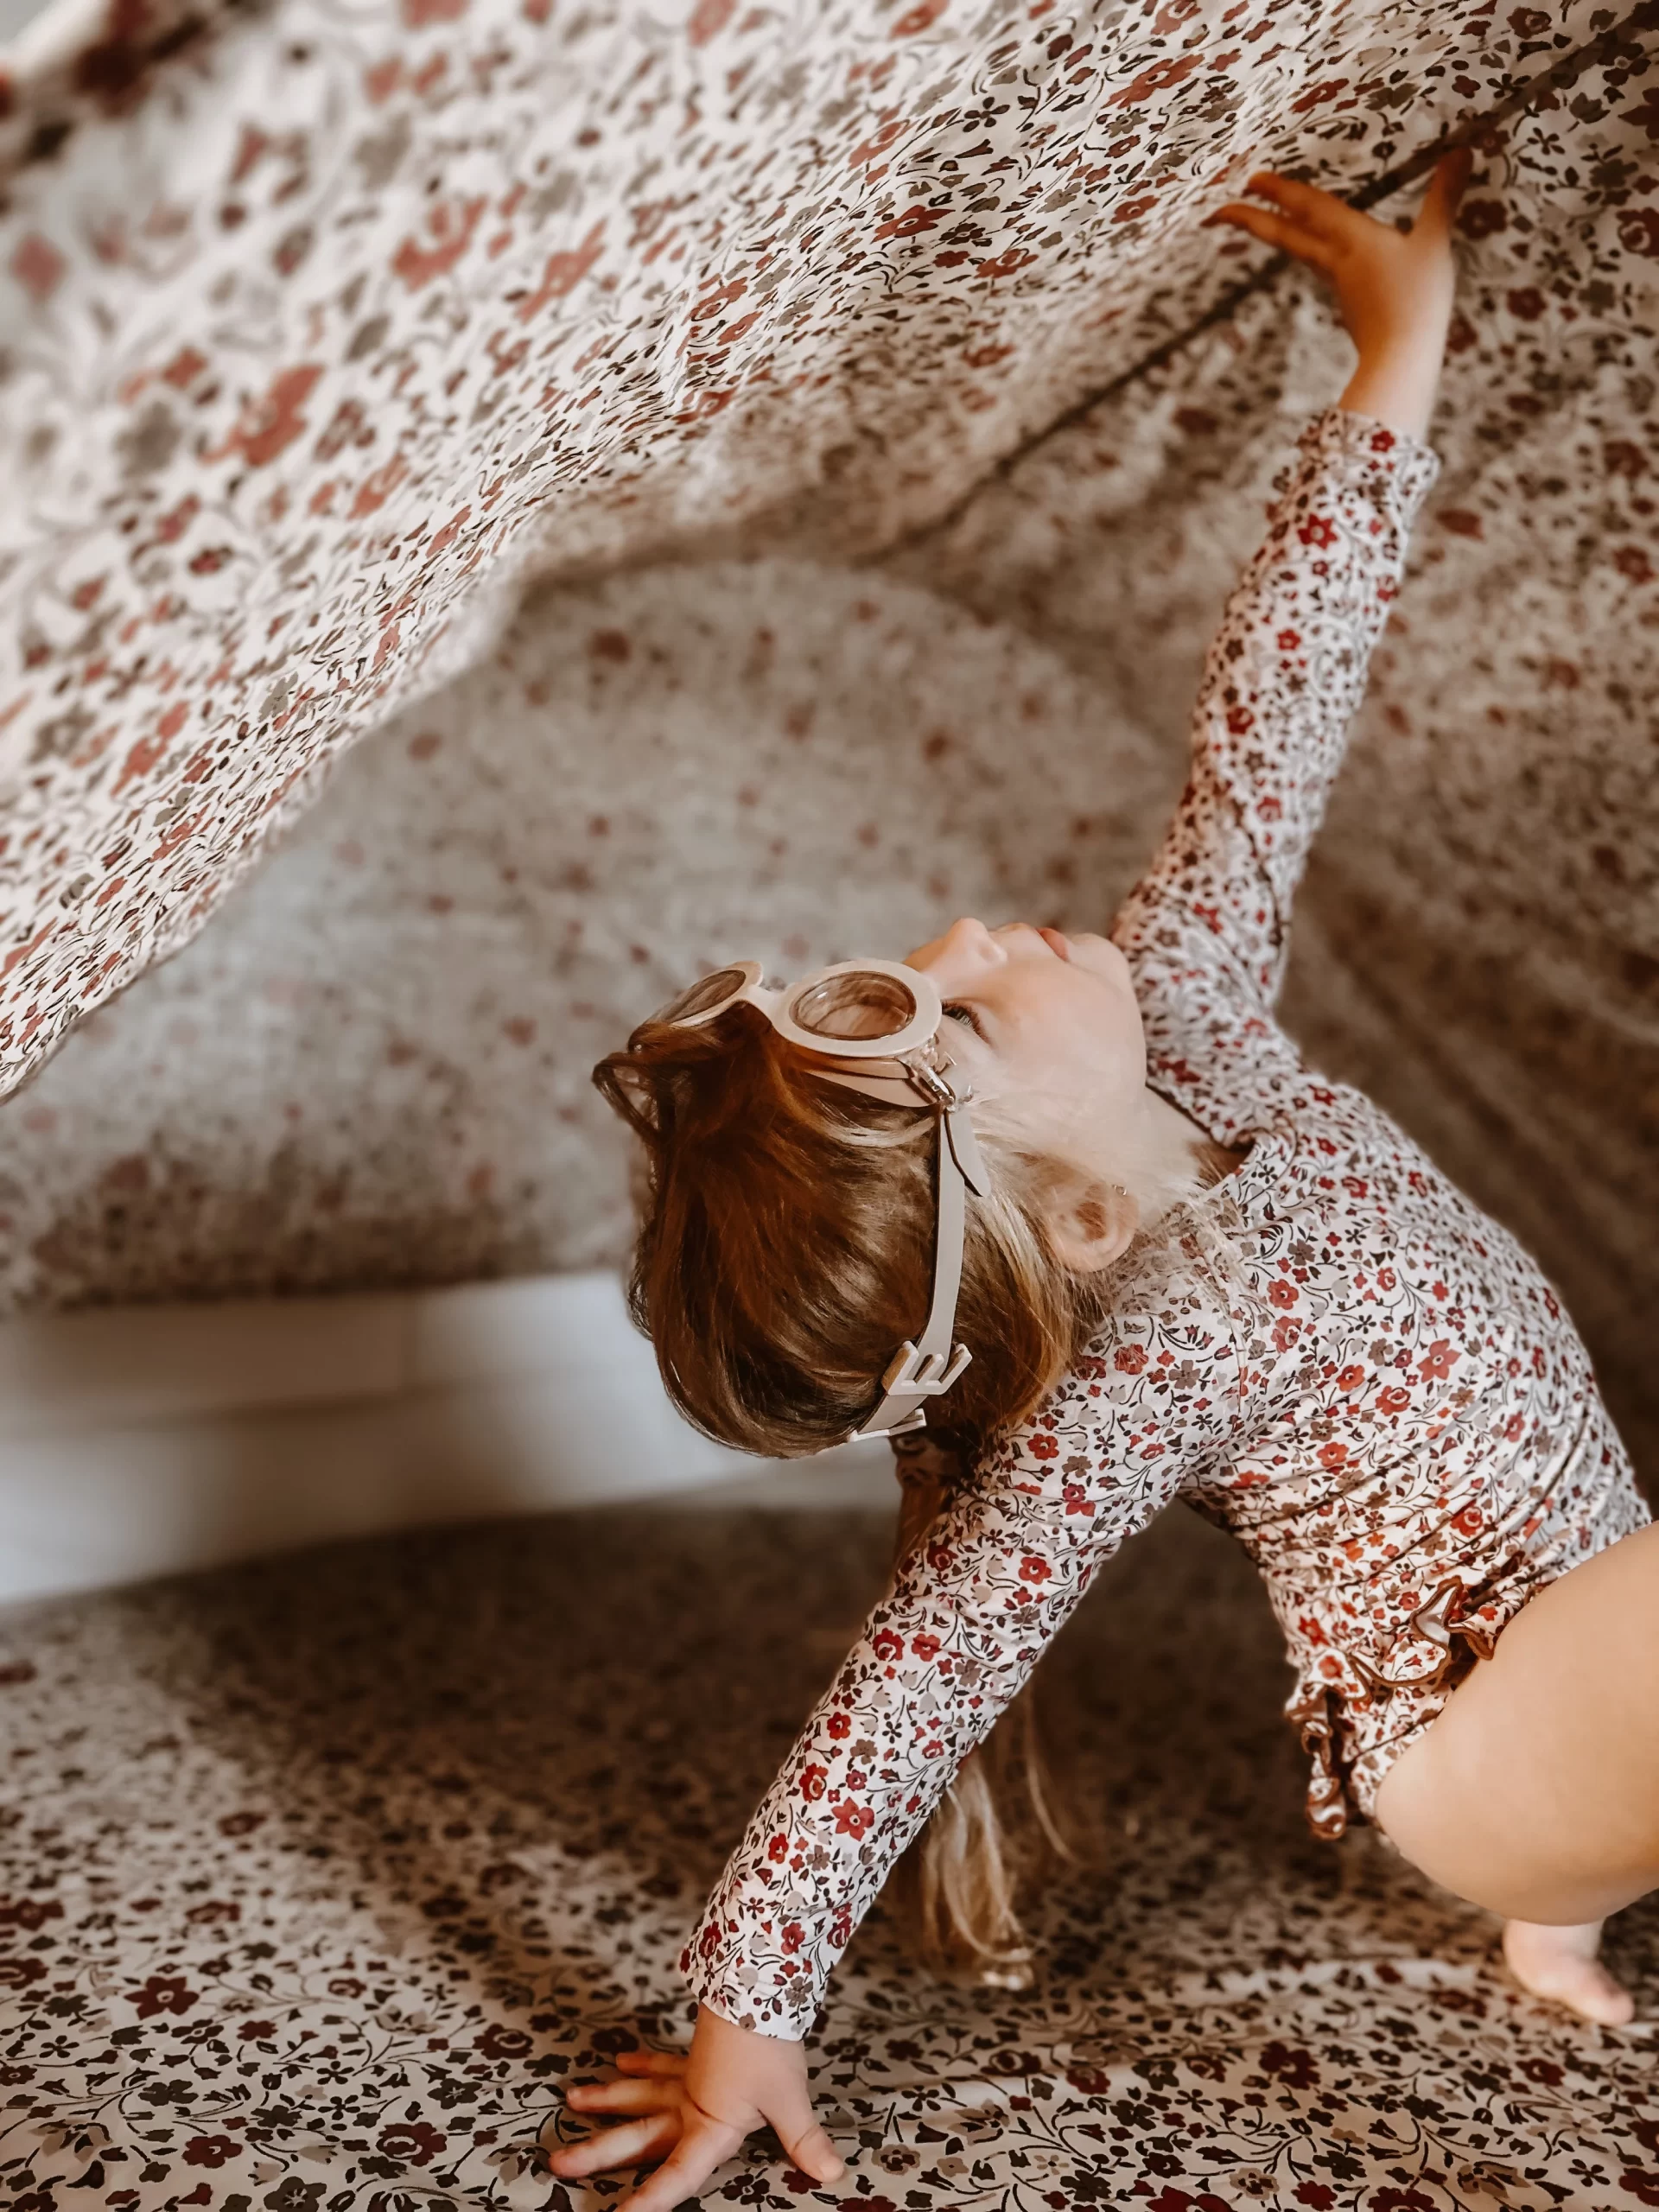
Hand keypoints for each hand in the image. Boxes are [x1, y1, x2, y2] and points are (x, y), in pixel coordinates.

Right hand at [546, 2003, 845, 2210]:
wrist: (758, 1985)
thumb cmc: (770, 2045)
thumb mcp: (789, 2097)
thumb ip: (804, 2139)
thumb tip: (832, 2173)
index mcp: (710, 2123)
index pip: (679, 2172)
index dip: (653, 2198)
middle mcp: (690, 2102)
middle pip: (640, 2132)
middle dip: (600, 2151)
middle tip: (559, 2161)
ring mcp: (690, 2075)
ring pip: (639, 2093)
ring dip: (607, 2099)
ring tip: (572, 2101)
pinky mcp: (698, 2053)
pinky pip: (662, 2062)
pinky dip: (642, 2062)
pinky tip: (620, 2061)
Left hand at [1205, 150, 1472, 439]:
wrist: (1401, 361)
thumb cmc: (1417, 302)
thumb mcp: (1434, 243)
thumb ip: (1443, 198)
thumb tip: (1463, 152)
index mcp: (1352, 240)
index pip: (1310, 208)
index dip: (1280, 191)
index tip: (1250, 180)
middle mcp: (1337, 261)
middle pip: (1287, 235)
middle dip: (1253, 219)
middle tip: (1221, 211)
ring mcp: (1339, 286)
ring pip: (1301, 253)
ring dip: (1279, 235)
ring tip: (1261, 224)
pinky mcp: (1348, 306)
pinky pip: (1324, 271)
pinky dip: (1312, 255)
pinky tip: (1319, 257)